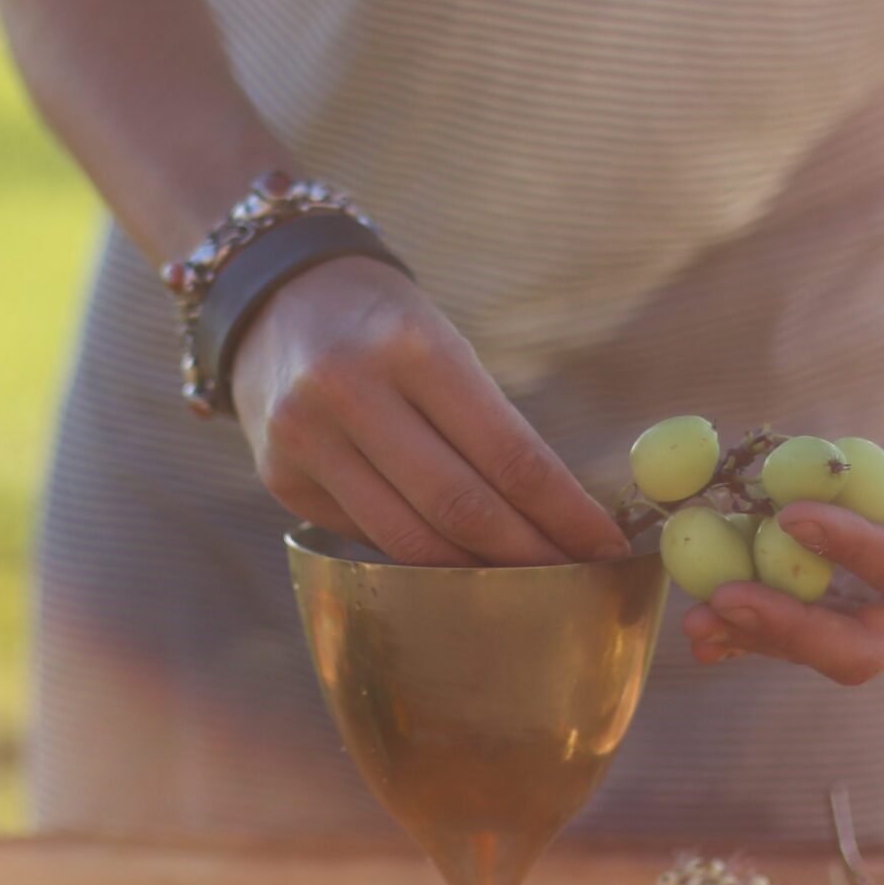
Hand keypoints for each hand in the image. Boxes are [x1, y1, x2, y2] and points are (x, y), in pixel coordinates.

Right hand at [232, 257, 629, 566]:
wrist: (275, 298)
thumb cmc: (385, 326)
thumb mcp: (444, 346)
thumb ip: (490, 429)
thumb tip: (559, 521)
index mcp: (413, 347)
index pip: (508, 454)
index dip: (565, 513)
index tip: (608, 547)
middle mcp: (350, 391)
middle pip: (460, 508)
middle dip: (529, 557)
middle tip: (576, 583)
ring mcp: (306, 439)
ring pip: (409, 541)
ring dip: (476, 574)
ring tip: (523, 586)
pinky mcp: (280, 477)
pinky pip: (367, 538)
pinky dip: (418, 557)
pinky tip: (453, 564)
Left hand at [682, 365, 883, 681]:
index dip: (856, 553)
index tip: (793, 515)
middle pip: (866, 645)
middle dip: (792, 629)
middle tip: (724, 599)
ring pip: (828, 644)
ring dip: (761, 636)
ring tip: (695, 622)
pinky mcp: (863, 593)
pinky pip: (810, 621)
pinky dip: (757, 628)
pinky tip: (704, 632)